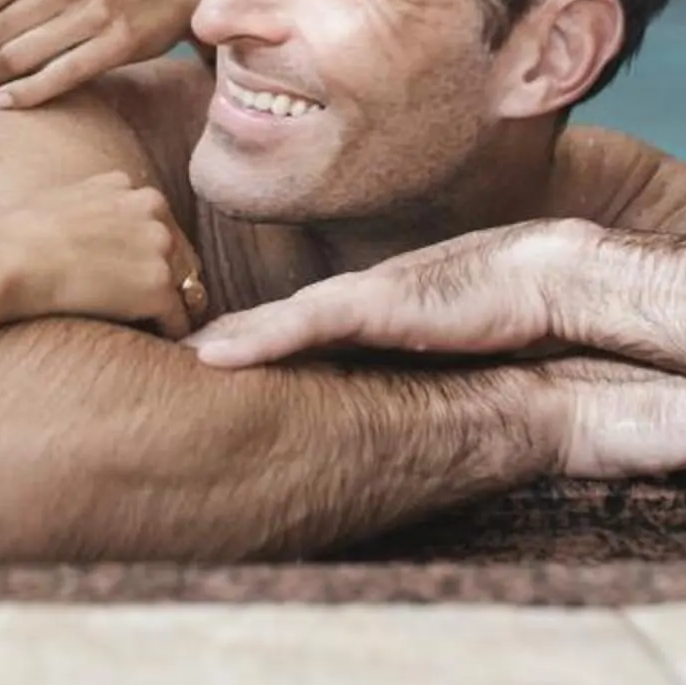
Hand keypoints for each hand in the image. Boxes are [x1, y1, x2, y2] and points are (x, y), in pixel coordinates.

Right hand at [0, 173, 206, 337]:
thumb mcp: (66, 196)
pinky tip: (152, 342)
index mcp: (131, 188)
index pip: (160, 226)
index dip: (149, 256)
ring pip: (185, 286)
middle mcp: (154, 211)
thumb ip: (98, 201)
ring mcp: (159, 248)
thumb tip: (102, 217)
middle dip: (167, 280)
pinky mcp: (158, 288)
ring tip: (151, 328)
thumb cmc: (21, 234)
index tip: (134, 278)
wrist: (6, 259)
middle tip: (145, 308)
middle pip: (180, 254)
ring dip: (170, 307)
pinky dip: (169, 333)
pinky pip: (178, 318)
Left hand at [185, 220, 586, 365]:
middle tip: (145, 344)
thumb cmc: (489, 311)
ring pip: (266, 323)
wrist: (539, 275)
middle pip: (258, 321)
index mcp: (352, 310)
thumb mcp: (428, 343)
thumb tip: (375, 409)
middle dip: (203, 332)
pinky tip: (212, 357)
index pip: (275, 326)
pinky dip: (257, 340)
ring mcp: (356, 299)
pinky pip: (303, 325)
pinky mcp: (375, 305)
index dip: (225, 337)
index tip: (175, 352)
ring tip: (164, 351)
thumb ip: (395, 364)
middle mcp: (345, 301)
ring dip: (214, 339)